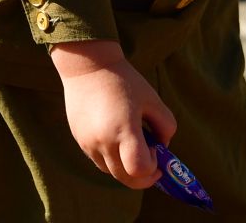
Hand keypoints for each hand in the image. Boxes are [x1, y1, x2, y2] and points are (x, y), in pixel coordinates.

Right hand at [49, 40, 174, 188]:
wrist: (87, 66)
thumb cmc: (124, 80)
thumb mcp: (152, 99)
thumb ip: (166, 126)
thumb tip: (163, 146)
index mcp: (124, 130)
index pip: (139, 169)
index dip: (153, 168)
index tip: (156, 152)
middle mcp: (103, 141)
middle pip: (125, 179)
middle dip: (142, 176)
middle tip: (152, 163)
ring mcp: (88, 143)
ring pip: (111, 172)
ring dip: (125, 168)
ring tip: (131, 145)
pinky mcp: (79, 140)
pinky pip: (98, 160)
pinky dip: (111, 158)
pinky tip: (116, 137)